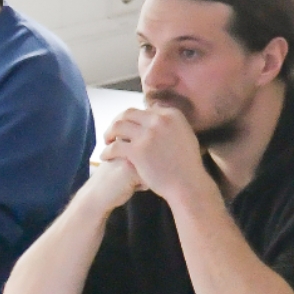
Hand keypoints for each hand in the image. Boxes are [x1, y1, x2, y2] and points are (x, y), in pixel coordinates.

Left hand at [100, 101, 218, 213]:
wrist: (188, 184)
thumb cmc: (187, 164)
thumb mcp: (185, 135)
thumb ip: (171, 124)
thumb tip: (158, 114)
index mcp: (172, 115)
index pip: (146, 109)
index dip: (135, 118)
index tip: (130, 125)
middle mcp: (159, 120)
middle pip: (129, 113)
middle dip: (117, 121)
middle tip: (113, 131)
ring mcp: (148, 134)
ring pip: (118, 126)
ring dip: (109, 132)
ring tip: (107, 141)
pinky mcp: (137, 150)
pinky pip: (115, 146)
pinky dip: (107, 151)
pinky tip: (105, 156)